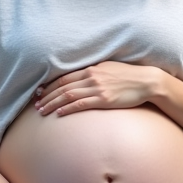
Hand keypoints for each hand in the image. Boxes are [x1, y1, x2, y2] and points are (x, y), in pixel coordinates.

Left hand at [35, 62, 159, 116]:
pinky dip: (67, 109)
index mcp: (91, 68)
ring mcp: (97, 88)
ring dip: (52, 104)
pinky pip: (80, 104)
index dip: (50, 85)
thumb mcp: (109, 68)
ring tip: (42, 111)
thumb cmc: (129, 76)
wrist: (146, 81)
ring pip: (67, 96)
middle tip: (36, 104)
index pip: (64, 77)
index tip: (40, 92)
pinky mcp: (104, 100)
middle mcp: (91, 77)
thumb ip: (94, 72)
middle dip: (47, 96)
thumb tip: (82, 77)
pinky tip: (58, 113)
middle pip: (62, 87)